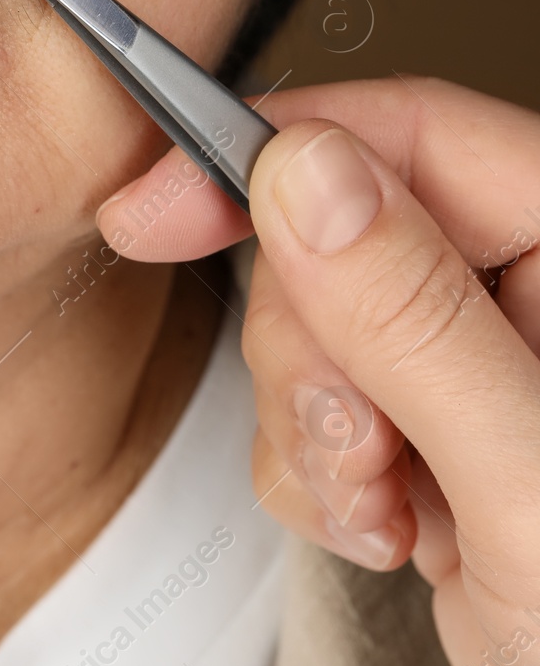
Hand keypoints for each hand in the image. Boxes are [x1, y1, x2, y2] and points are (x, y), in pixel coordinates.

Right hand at [96, 76, 539, 665]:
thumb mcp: (525, 481)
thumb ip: (413, 319)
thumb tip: (306, 174)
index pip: (416, 138)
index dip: (280, 154)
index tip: (163, 203)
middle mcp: (531, 299)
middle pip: (338, 243)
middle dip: (311, 355)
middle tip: (358, 441)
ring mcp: (474, 370)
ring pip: (310, 332)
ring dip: (314, 432)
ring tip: (388, 506)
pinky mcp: (427, 436)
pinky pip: (307, 412)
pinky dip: (314, 478)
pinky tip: (385, 527)